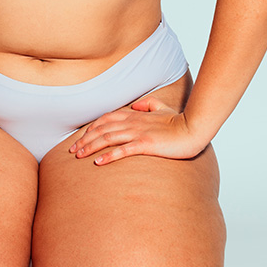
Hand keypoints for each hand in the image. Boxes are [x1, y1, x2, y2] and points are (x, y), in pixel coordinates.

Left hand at [69, 96, 206, 164]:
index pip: (105, 119)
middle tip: (72, 151)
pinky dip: (108, 156)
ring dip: (90, 147)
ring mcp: (138, 133)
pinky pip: (123, 150)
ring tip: (79, 156)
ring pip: (107, 138)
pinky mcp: (146, 144)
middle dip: (84, 140)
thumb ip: (147, 104)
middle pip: (101, 129)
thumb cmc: (178, 120)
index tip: (80, 138)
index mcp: (134, 114)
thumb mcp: (161, 107)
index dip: (91, 128)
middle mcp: (132, 122)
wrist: (194, 128)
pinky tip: (98, 162)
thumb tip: (135, 105)